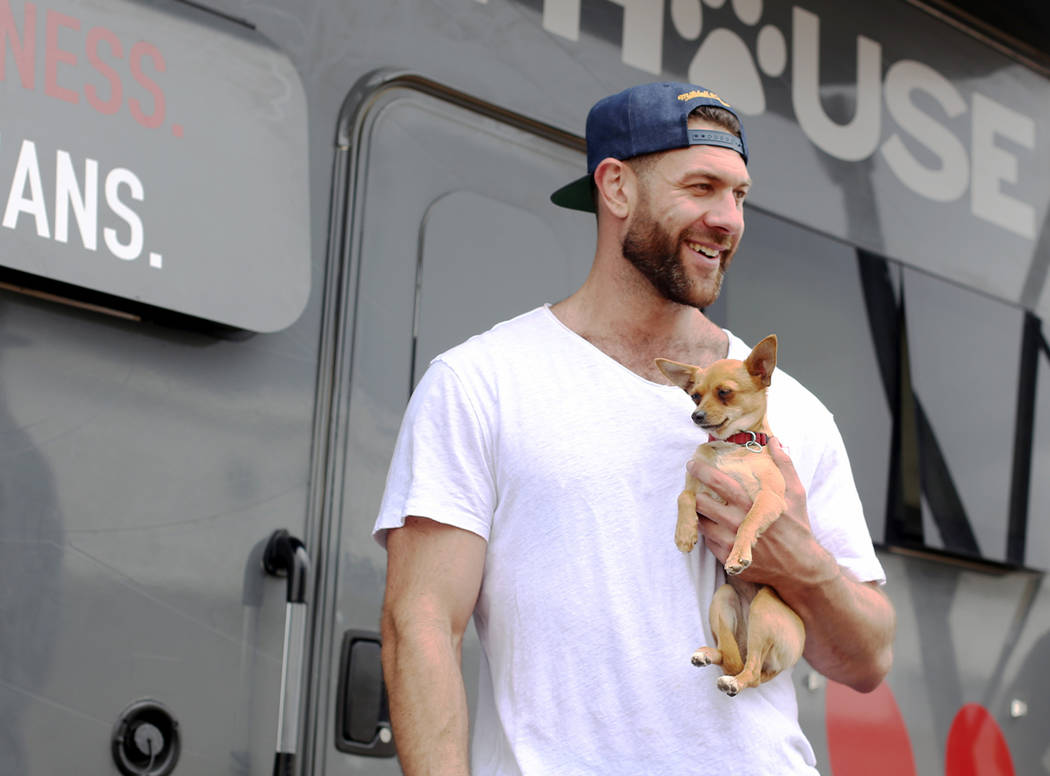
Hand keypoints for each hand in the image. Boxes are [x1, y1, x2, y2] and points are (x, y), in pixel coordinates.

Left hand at [687, 438, 833, 588]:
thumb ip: (784, 465)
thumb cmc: (797, 527)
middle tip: (694, 489)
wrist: (799, 567)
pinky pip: (706, 540)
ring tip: (704, 507)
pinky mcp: (726, 557)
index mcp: (751, 504)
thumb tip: (775, 441)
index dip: (702, 472)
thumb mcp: (795, 493)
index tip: (692, 464)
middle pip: (701, 503)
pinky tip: (716, 526)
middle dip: (695, 495)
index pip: (718, 483)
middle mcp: (737, 523)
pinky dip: (708, 531)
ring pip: (700, 522)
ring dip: (700, 514)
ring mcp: (730, 542)